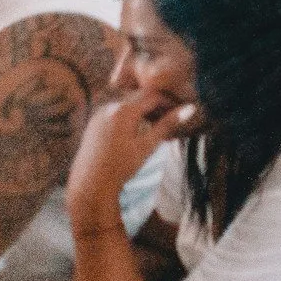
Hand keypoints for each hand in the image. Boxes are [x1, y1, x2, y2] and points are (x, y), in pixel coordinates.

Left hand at [66, 88, 194, 230]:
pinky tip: (138, 131)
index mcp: (123, 110)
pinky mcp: (94, 122)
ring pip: (129, 104)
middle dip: (157, 106)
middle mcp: (109, 107)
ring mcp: (99, 114)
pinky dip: (131, 116)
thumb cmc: (121, 167)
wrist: (89, 185)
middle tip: (171, 120)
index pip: (153, 95)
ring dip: (144, 111)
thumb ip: (168, 124)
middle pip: (140, 97)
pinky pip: (117, 111)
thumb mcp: (147, 145)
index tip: (180, 113)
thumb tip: (191, 108)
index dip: (169, 102)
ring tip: (156, 127)